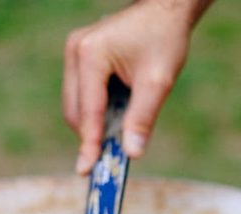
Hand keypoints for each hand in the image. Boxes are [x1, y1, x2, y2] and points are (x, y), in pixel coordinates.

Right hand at [64, 0, 210, 173]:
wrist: (165, 10)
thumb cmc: (164, 40)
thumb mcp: (158, 83)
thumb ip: (142, 119)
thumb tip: (131, 154)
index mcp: (91, 54)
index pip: (88, 111)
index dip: (89, 143)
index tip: (86, 170)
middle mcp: (76, 51)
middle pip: (75, 111)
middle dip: (92, 135)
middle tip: (110, 160)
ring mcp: (75, 52)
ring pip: (76, 105)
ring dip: (95, 124)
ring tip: (122, 129)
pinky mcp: (81, 56)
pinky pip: (82, 94)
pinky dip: (98, 111)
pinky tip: (120, 112)